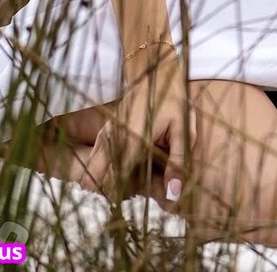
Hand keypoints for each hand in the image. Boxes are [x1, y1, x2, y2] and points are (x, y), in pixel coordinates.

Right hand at [77, 60, 196, 203]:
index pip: (116, 179)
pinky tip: (113, 173)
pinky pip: (94, 156)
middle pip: (96, 177)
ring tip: (118, 186)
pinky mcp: (105, 130)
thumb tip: (174, 195)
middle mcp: (115, 136)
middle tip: (122, 197)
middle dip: (106, 192)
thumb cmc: (175, 103)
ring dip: (101, 181)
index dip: (119, 196)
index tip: (129, 202)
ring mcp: (107, 132)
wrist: (157, 74)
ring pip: (92, 167)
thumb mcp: (184, 131)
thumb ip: (178, 163)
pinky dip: (100, 168)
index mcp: (135, 139)